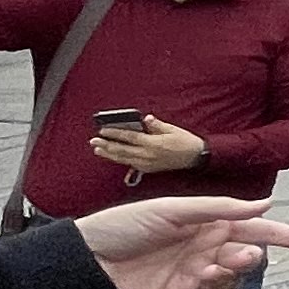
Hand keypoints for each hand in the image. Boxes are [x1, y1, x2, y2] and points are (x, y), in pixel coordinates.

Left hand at [69, 196, 288, 288]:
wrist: (89, 261)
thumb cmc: (126, 226)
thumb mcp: (172, 209)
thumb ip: (219, 208)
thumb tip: (266, 203)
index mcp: (212, 224)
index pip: (262, 229)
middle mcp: (210, 250)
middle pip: (251, 258)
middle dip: (248, 260)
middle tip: (234, 258)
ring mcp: (198, 277)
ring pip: (235, 284)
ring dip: (228, 279)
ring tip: (205, 274)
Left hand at [89, 113, 208, 175]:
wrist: (195, 158)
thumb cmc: (185, 141)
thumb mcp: (172, 129)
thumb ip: (156, 125)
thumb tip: (146, 119)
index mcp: (153, 144)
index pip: (129, 137)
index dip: (114, 133)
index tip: (102, 130)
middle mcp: (148, 156)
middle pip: (122, 150)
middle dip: (106, 145)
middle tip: (93, 141)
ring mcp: (147, 164)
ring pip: (124, 159)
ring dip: (109, 154)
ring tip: (98, 149)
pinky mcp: (149, 169)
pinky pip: (131, 164)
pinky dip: (121, 159)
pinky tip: (114, 156)